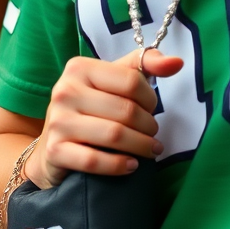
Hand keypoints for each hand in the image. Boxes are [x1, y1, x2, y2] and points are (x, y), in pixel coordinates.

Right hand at [26, 48, 182, 188]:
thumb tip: (177, 62)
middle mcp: (65, 90)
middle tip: (154, 134)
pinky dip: (119, 165)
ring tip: (151, 150)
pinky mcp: (54, 151)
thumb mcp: (113, 80)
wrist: (53, 145)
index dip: (150, 98)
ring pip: (114, 135)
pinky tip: (132, 166)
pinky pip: (95, 161)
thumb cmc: (91, 107)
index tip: (151, 108)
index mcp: (80, 67)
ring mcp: (58, 122)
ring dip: (141, 146)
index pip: (131, 81)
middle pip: (126, 110)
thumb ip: (144, 65)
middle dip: (148, 125)